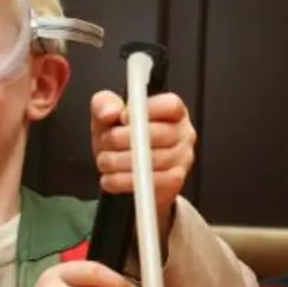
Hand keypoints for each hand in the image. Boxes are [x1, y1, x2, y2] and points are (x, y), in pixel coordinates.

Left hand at [90, 90, 196, 230]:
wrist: (126, 169)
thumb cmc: (120, 136)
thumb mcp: (108, 114)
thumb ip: (104, 104)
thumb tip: (109, 113)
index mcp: (173, 111)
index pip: (171, 105)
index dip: (145, 110)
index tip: (122, 117)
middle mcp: (184, 133)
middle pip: (159, 134)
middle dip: (123, 138)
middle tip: (106, 141)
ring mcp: (182, 158)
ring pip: (150, 160)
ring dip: (118, 161)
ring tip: (104, 160)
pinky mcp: (174, 180)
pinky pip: (148, 182)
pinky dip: (122, 181)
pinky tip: (110, 177)